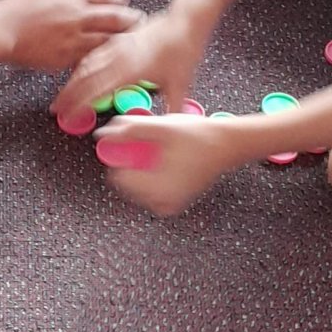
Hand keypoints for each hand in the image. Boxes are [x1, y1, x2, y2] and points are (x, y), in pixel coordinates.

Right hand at [0, 0, 139, 70]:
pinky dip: (99, 57)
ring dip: (121, 40)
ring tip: (130, 41)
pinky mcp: (66, 58)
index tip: (126, 0)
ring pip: (107, 39)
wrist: (0, 30)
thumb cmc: (16, 9)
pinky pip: (89, 58)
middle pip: (115, 17)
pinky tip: (105, 58)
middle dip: (130, 19)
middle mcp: (78, 15)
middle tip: (139, 21)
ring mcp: (73, 38)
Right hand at [51, 4, 210, 118]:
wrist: (185, 20)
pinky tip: (79, 71)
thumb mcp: (180, 84)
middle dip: (68, 95)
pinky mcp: (119, 39)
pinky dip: (82, 65)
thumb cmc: (183, 49)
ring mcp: (117, 46)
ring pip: (86, 63)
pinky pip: (94, 53)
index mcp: (130, 69)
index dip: (79, 105)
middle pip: (85, 77)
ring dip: (72, 80)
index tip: (67, 116)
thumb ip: (171, 109)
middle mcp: (119, 56)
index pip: (96, 90)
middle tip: (55, 109)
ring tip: (62, 94)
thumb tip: (167, 129)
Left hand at [94, 113, 235, 215]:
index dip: (119, 156)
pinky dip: (150, 174)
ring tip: (159, 150)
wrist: (226, 145)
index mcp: (159, 189)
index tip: (126, 142)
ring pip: (137, 187)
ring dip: (140, 167)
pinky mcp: (174, 202)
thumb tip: (104, 134)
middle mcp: (163, 203)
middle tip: (148, 143)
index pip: (118, 179)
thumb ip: (131, 130)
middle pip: (126, 184)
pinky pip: (150, 190)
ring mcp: (169, 204)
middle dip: (131, 161)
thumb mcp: (161, 127)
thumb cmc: (199, 137)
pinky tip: (164, 159)